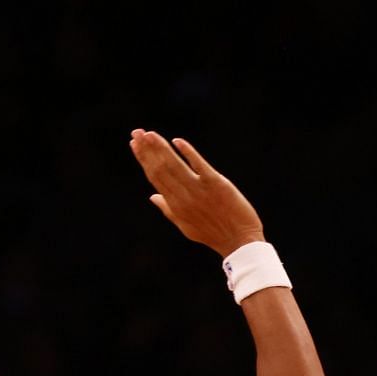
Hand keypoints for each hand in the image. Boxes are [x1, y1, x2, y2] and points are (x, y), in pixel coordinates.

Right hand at [129, 130, 263, 256]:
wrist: (240, 242)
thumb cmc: (214, 235)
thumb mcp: (186, 227)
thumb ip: (168, 209)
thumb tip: (152, 196)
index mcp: (175, 205)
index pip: (155, 177)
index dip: (144, 159)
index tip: (135, 143)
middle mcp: (184, 196)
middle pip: (161, 168)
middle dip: (147, 149)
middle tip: (137, 132)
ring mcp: (199, 190)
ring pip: (175, 165)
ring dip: (161, 147)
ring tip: (150, 133)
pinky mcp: (216, 184)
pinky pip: (199, 165)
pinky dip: (187, 152)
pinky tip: (177, 141)